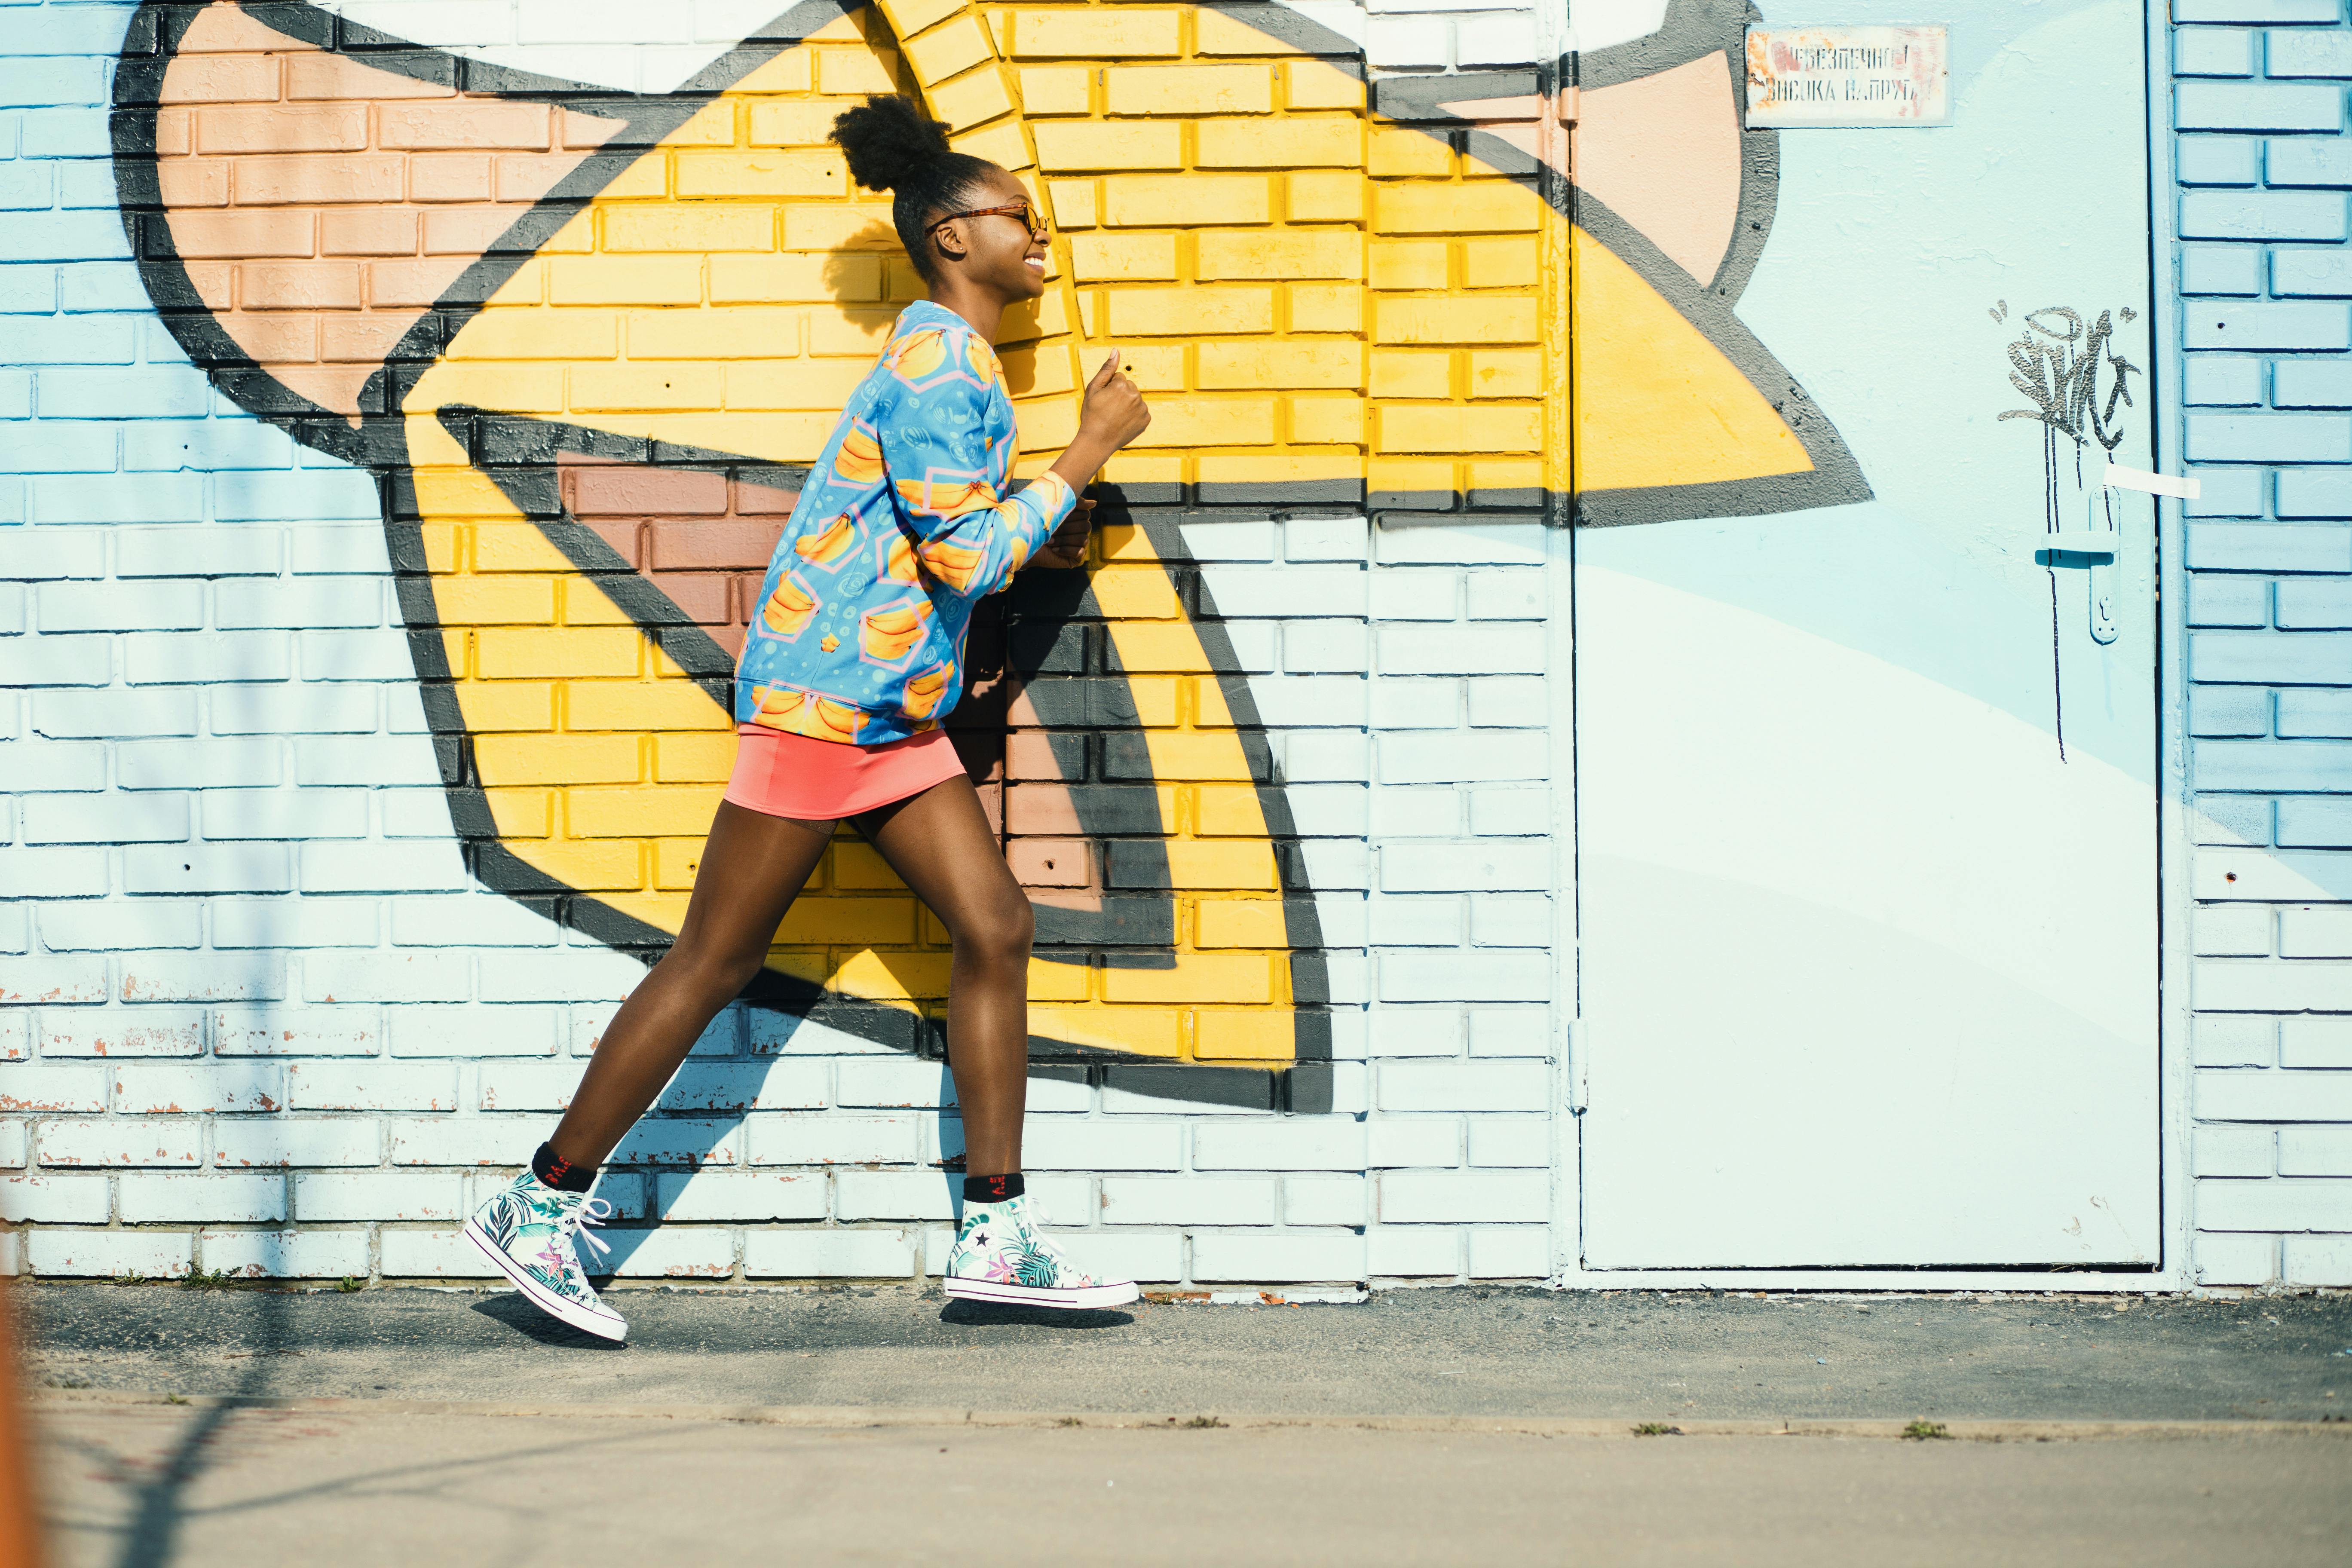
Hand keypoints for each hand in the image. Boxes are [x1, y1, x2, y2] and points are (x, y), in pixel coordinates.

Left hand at [1031, 496, 1092, 569]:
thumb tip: (1094, 503)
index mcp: (1077, 519)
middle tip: (1052, 531)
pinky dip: (1066, 550)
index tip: (1057, 517)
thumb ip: (1075, 503)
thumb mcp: (1056, 509)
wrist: (1026, 545)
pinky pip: (1080, 552)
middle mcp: (1080, 532)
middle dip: (1066, 528)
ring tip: (1049, 541)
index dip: (1072, 516)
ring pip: (1083, 539)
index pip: (1086, 514)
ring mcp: (1080, 546)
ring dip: (1063, 539)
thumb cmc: (1038, 526)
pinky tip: (1054, 550)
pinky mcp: (1077, 559)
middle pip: (1086, 526)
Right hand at [1048, 351, 1150, 497]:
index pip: (1118, 378)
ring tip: (1115, 416)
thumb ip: (1107, 368)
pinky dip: (1133, 415)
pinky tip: (1123, 422)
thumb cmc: (1091, 414)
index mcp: (1122, 385)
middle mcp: (1136, 395)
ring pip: (1135, 399)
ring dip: (1127, 404)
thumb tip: (1116, 350)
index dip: (1108, 388)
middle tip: (1108, 409)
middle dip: (1120, 395)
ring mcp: (1142, 408)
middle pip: (1128, 387)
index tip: (1103, 400)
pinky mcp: (1146, 420)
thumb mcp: (1093, 389)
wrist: (1097, 442)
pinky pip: (1140, 411)